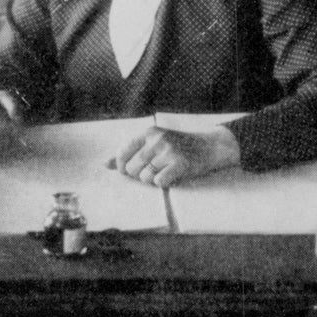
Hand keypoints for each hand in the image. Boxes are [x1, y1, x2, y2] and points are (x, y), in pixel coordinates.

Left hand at [115, 125, 239, 186]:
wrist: (210, 146)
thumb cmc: (179, 146)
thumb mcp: (154, 143)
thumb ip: (130, 153)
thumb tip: (105, 164)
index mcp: (148, 133)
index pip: (122, 153)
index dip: (123, 167)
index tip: (131, 170)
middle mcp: (157, 140)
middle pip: (132, 169)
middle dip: (139, 175)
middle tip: (154, 170)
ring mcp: (168, 151)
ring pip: (145, 177)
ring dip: (153, 179)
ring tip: (164, 171)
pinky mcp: (180, 164)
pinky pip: (159, 182)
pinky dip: (164, 183)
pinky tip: (172, 175)